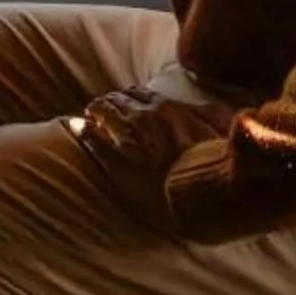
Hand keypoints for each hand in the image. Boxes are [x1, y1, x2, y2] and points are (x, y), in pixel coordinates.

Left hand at [73, 82, 232, 233]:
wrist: (201, 201)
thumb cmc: (211, 169)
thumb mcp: (217, 133)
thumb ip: (211, 113)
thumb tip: (217, 105)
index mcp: (166, 109)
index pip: (138, 93)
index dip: (129, 97)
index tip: (125, 101)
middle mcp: (143, 118)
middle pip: (116, 100)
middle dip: (109, 104)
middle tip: (102, 109)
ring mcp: (127, 139)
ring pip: (101, 113)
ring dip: (95, 113)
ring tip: (90, 117)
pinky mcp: (115, 162)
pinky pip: (91, 138)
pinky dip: (83, 130)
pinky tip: (78, 128)